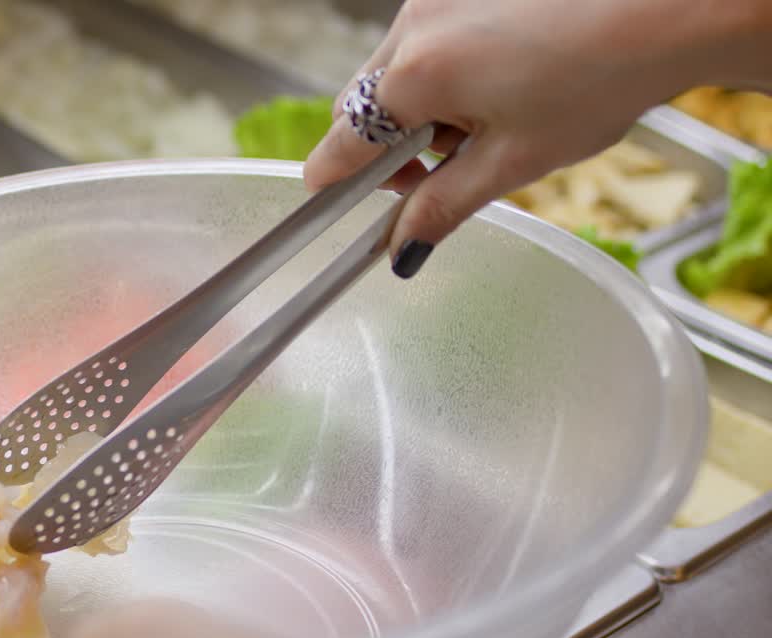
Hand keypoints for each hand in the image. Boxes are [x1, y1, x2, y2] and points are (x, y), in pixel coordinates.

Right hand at [303, 0, 771, 277]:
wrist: (667, 8)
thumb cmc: (602, 77)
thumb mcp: (514, 162)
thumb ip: (442, 206)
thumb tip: (401, 249)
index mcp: (416, 76)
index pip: (339, 144)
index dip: (337, 185)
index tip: (342, 208)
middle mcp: (412, 27)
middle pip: (359, 107)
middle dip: (389, 147)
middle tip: (442, 170)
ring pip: (391, 73)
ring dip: (418, 107)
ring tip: (487, 118)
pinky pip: (422, 38)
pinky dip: (442, 70)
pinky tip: (497, 80)